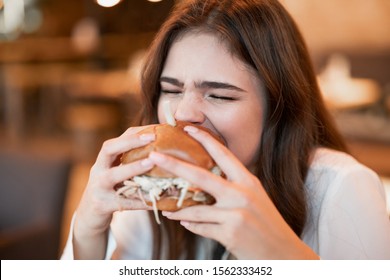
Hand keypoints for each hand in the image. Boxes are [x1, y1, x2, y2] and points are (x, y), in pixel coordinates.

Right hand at [73, 126, 154, 258]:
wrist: (88, 217)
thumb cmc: (109, 191)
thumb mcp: (115, 173)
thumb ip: (130, 162)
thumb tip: (160, 151)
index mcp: (103, 161)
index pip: (117, 140)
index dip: (135, 133)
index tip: (155, 128)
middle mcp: (98, 170)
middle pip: (108, 149)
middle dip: (130, 141)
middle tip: (151, 138)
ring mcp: (98, 188)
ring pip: (112, 175)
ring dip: (132, 167)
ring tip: (151, 162)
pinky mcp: (102, 206)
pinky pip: (124, 203)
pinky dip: (140, 202)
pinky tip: (156, 201)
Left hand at [149, 125, 317, 258]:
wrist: (283, 253)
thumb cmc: (266, 224)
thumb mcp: (253, 198)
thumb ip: (232, 188)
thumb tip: (203, 182)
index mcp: (248, 181)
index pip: (223, 154)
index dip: (205, 139)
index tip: (188, 128)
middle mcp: (242, 194)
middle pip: (201, 176)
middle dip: (174, 165)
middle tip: (154, 157)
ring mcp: (236, 213)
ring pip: (195, 209)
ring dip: (178, 209)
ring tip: (167, 209)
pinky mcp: (230, 233)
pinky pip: (201, 226)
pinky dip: (191, 225)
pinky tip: (185, 223)